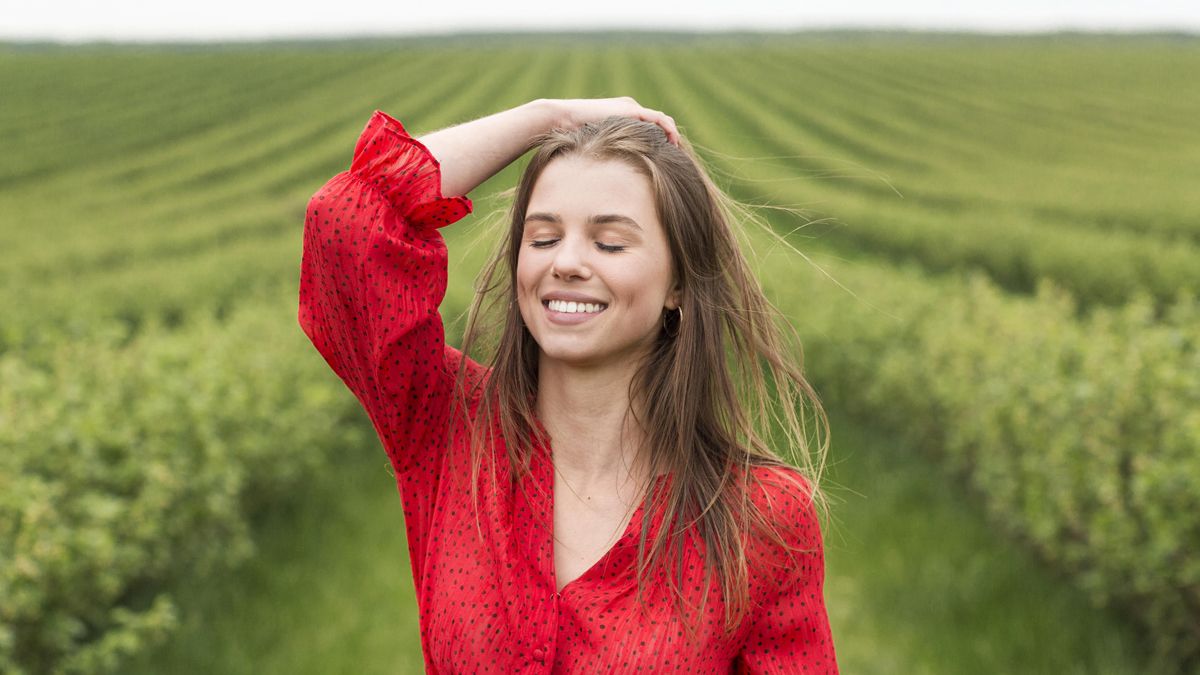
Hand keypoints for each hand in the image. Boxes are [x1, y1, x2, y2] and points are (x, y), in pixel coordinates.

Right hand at [542, 97, 680, 145]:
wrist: (564, 118)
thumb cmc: (574, 134)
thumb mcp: (597, 143)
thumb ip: (609, 150)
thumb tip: (612, 171)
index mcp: (624, 115)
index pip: (650, 125)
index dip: (661, 139)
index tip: (668, 155)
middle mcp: (631, 108)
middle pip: (659, 122)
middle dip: (669, 137)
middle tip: (678, 155)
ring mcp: (632, 107)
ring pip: (661, 119)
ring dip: (672, 134)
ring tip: (678, 150)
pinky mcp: (632, 110)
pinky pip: (657, 119)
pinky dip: (667, 129)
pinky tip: (673, 142)